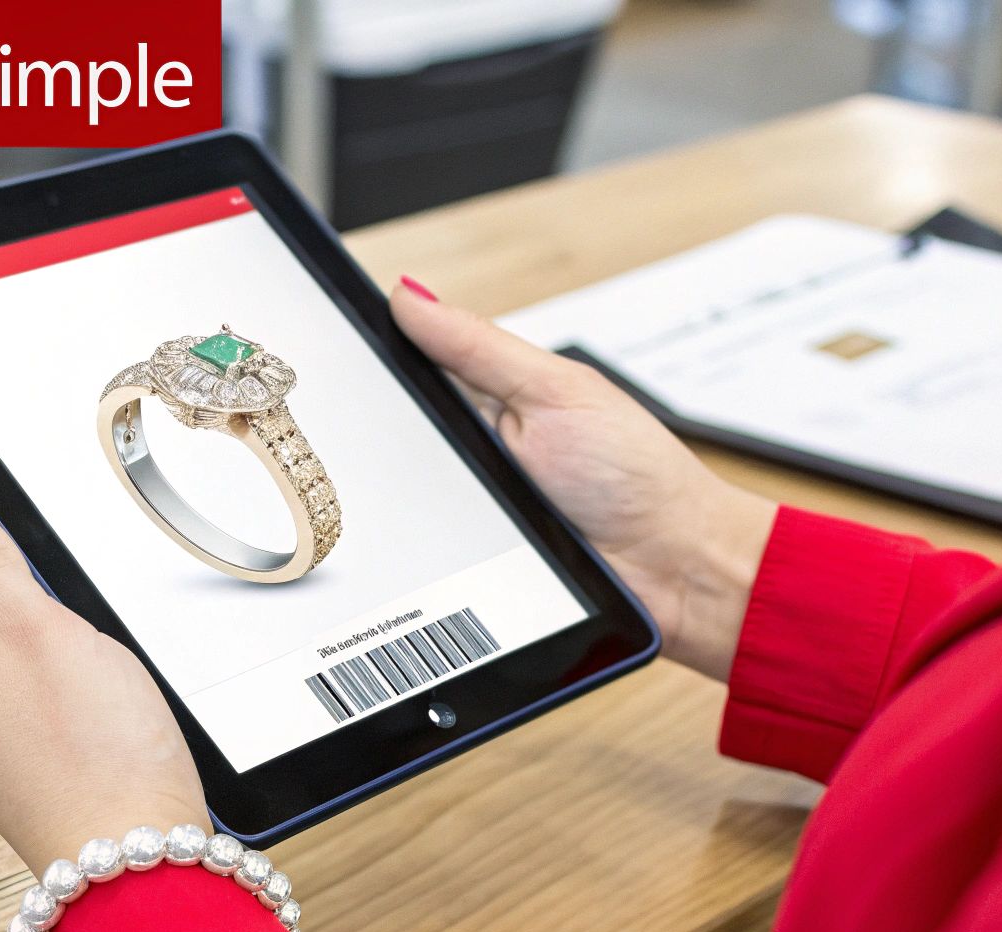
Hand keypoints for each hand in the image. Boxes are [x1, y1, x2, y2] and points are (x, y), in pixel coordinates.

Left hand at [0, 484, 207, 875]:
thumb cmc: (89, 753)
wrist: (139, 865)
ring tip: (99, 701)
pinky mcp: (32, 774)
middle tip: (84, 661)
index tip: (53, 607)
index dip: (22, 576)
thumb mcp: (31, 626)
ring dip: (78, 667)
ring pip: (37, 663)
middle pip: (2, 618)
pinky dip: (89, 708)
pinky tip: (108, 731)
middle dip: (57, 624)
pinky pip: (57, 709)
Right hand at [390, 279, 776, 679]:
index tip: (325, 346)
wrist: (675, 566)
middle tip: (356, 425)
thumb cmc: (635, 475)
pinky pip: (419, 550)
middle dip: (374, 433)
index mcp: (493, 396)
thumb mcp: (553, 390)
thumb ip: (477, 346)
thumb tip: (408, 294)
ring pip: (398, 496)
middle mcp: (475, 450)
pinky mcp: (467, 560)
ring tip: (400, 484)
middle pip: (395, 435)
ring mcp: (469, 506)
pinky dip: (411, 543)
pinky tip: (406, 533)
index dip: (371, 359)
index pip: (412, 369)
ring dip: (392, 494)